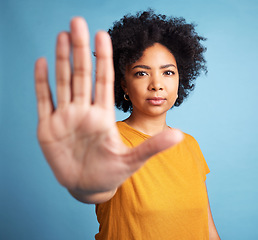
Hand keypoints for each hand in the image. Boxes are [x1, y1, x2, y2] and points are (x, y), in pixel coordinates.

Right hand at [34, 17, 182, 201]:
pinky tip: (42, 63)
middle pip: (82, 75)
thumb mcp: (133, 160)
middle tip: (77, 22)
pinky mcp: (48, 128)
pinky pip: (44, 100)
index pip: (104, 81)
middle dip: (79, 49)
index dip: (104, 59)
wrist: (89, 187)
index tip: (104, 35)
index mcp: (103, 116)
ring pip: (63, 82)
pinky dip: (42, 82)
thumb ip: (153, 147)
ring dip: (61, 59)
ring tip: (62, 35)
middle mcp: (84, 112)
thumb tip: (180, 135)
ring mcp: (65, 118)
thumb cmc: (111, 174)